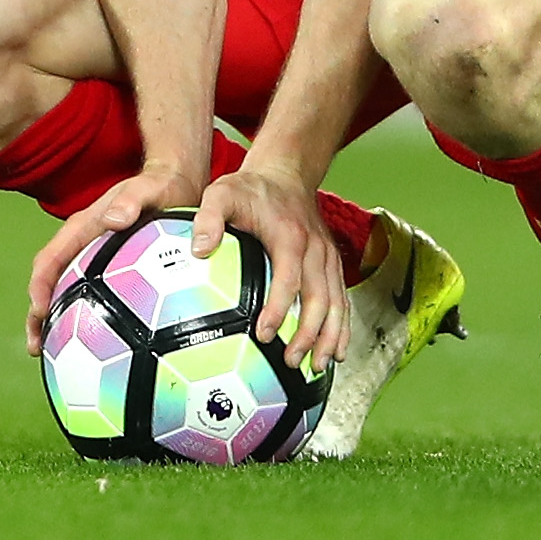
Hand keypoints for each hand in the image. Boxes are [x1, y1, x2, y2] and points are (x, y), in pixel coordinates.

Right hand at [21, 163, 203, 355]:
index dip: (40, 285)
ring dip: (56, 320)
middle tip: (35, 346)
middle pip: (50, 281)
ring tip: (53, 356)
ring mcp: (94, 258)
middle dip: (38, 313)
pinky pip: (91, 295)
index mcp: (83, 226)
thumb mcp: (148, 188)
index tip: (38, 310)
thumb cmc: (161, 186)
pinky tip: (96, 346)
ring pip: (66, 291)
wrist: (174, 182)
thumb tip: (113, 219)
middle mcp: (82, 244)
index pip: (51, 257)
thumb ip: (131, 200)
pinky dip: (83, 318)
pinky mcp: (110, 270)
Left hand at [190, 163, 346, 373]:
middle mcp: (315, 249)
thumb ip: (208, 219)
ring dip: (330, 336)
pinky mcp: (331, 263)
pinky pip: (342, 298)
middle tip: (292, 362)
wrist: (286, 173)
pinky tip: (336, 350)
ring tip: (317, 366)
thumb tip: (198, 250)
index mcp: (289, 236)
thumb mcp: (221, 193)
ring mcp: (327, 257)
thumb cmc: (251, 187)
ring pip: (337, 303)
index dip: (278, 309)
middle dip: (309, 334)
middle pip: (319, 298)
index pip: (288, 279)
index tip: (264, 334)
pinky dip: (342, 326)